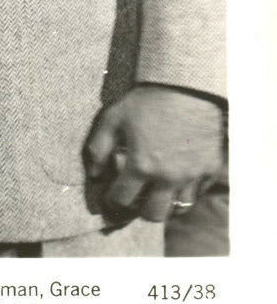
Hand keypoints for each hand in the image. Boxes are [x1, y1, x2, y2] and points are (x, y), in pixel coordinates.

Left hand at [84, 84, 226, 222]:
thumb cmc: (146, 102)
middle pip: (154, 215)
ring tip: (157, 194)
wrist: (186, 88)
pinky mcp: (210, 169)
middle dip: (140, 211)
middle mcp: (167, 177)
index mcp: (141, 166)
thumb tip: (94, 174)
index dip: (112, 200)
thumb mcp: (112, 119)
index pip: (122, 199)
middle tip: (136, 199)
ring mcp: (192, 175)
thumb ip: (98, 148)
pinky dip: (187, 192)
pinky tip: (178, 181)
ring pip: (179, 208)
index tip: (111, 197)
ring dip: (166, 205)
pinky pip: (199, 192)